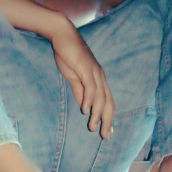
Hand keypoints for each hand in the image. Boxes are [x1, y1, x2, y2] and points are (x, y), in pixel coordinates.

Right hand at [51, 23, 114, 139]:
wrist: (63, 36)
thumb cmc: (68, 55)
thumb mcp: (73, 77)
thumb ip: (79, 91)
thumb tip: (84, 106)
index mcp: (98, 79)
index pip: (108, 101)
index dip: (108, 117)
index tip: (107, 131)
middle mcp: (100, 77)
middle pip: (109, 102)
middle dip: (107, 120)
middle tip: (104, 136)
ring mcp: (94, 72)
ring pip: (101, 97)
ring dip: (97, 114)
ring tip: (93, 127)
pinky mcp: (86, 68)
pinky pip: (91, 87)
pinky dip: (89, 100)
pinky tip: (85, 110)